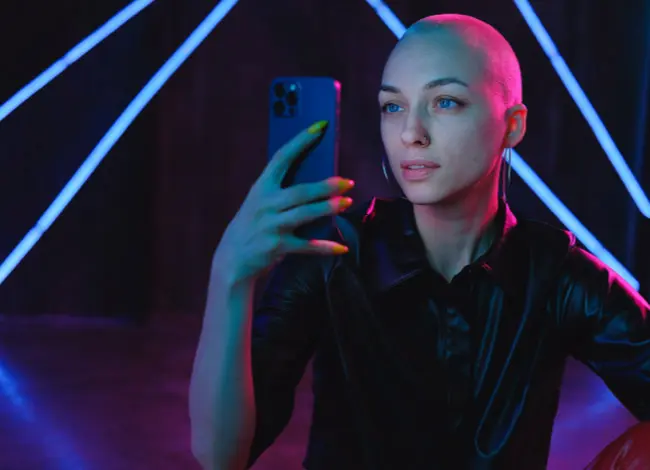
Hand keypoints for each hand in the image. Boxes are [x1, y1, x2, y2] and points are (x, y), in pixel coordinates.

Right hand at [214, 120, 354, 284]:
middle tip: (348, 182)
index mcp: (261, 188)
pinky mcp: (277, 246)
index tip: (320, 127)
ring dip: (328, 208)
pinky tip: (341, 247)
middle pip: (300, 191)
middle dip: (325, 186)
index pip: (281, 158)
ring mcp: (271, 226)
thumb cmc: (251, 227)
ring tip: (346, 202)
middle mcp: (265, 205)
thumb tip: (317, 184)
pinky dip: (324, 247)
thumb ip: (281, 193)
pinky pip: (306, 246)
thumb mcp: (259, 204)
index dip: (301, 141)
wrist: (231, 261)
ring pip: (305, 214)